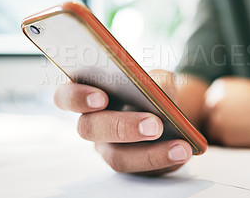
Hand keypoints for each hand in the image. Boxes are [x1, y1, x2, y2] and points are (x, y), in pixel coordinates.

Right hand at [54, 69, 191, 174]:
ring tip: (181, 147)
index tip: (101, 97)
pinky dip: (165, 162)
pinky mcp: (129, 165)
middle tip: (155, 125)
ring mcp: (107, 148)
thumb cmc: (152, 89)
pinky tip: (185, 152)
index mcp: (88, 95)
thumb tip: (161, 91)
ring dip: (150, 154)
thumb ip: (155, 79)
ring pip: (116, 158)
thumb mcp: (156, 77)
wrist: (167, 111)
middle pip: (90, 129)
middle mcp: (92, 124)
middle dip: (122, 127)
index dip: (77, 98)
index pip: (65, 96)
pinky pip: (141, 172)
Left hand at [203, 77, 249, 149]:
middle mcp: (214, 101)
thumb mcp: (245, 90)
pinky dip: (232, 142)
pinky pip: (222, 142)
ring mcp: (217, 119)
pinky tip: (248, 137)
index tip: (232, 118)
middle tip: (239, 127)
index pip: (209, 104)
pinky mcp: (224, 136)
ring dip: (225, 134)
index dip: (219, 113)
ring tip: (246, 131)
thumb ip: (227, 98)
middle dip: (219, 124)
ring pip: (213, 131)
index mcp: (219, 87)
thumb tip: (215, 113)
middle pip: (207, 117)